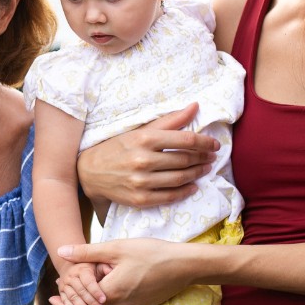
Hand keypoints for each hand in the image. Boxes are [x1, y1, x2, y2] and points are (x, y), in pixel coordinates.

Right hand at [54, 262, 105, 304]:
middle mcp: (71, 276)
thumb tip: (110, 270)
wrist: (72, 266)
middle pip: (81, 291)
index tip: (104, 300)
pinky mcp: (61, 292)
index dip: (96, 291)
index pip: (88, 282)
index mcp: (81, 269)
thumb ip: (104, 267)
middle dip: (91, 302)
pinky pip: (65, 301)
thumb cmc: (91, 267)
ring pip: (73, 297)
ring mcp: (64, 284)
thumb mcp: (98, 264)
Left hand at [55, 238, 188, 304]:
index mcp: (111, 294)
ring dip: (97, 294)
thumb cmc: (152, 253)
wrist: (185, 266)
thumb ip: (87, 253)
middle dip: (80, 295)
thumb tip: (61, 252)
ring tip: (93, 276)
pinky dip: (111, 295)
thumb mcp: (116, 248)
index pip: (80, 299)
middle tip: (67, 284)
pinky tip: (114, 278)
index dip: (68, 293)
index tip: (55, 292)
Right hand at [76, 105, 219, 209]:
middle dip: (202, 158)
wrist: (89, 172)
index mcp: (145, 139)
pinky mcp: (139, 199)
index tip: (214, 144)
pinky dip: (185, 191)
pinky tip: (193, 186)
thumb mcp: (140, 130)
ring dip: (197, 174)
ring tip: (205, 169)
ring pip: (180, 178)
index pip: (184, 139)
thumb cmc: (118, 147)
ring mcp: (141, 182)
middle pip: (184, 159)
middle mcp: (143, 160)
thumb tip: (195, 106)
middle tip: (211, 157)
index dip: (204, 142)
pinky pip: (170, 196)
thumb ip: (169, 120)